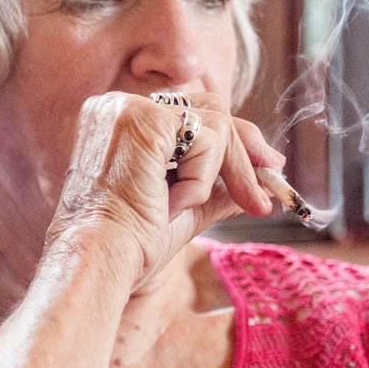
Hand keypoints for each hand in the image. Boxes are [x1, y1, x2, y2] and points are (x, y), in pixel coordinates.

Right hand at [45, 91, 282, 283]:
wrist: (100, 262)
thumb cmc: (128, 245)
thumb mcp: (183, 209)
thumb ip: (215, 190)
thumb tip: (259, 186)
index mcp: (119, 122)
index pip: (190, 115)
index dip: (232, 139)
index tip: (266, 164)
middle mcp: (118, 106)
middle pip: (209, 110)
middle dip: (245, 151)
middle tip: (268, 185)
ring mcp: (129, 108)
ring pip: (215, 124)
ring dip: (218, 174)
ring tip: (186, 209)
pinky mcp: (145, 119)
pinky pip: (206, 140)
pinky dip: (201, 180)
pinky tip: (171, 204)